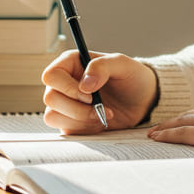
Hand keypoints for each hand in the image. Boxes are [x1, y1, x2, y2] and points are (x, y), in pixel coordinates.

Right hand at [42, 50, 157, 134]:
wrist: (142, 100)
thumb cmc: (132, 77)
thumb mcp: (122, 64)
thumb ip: (102, 67)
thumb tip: (84, 84)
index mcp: (71, 63)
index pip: (51, 75)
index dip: (67, 87)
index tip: (90, 94)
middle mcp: (64, 83)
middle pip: (50, 98)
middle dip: (77, 108)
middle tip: (100, 107)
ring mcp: (65, 104)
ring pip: (52, 116)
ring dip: (81, 119)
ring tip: (102, 114)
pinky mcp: (70, 122)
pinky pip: (66, 130)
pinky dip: (85, 129)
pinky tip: (99, 122)